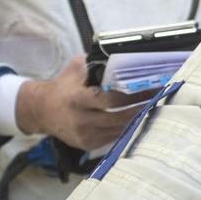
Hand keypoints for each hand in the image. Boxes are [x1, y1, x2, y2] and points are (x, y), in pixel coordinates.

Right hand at [16, 55, 153, 149]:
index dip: (134, 95)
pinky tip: (140, 120)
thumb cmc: (62, 88)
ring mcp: (85, 135)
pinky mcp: (88, 144)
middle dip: (142, 109)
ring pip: (119, 130)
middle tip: (160, 100)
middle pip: (120, 118)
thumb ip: (94, 64)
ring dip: (138, 120)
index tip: (151, 89)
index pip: (111, 99)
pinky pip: (113, 137)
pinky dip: (127, 128)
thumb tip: (118, 55)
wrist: (40, 111)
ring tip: (155, 109)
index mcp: (78, 99)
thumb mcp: (74, 70)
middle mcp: (81, 120)